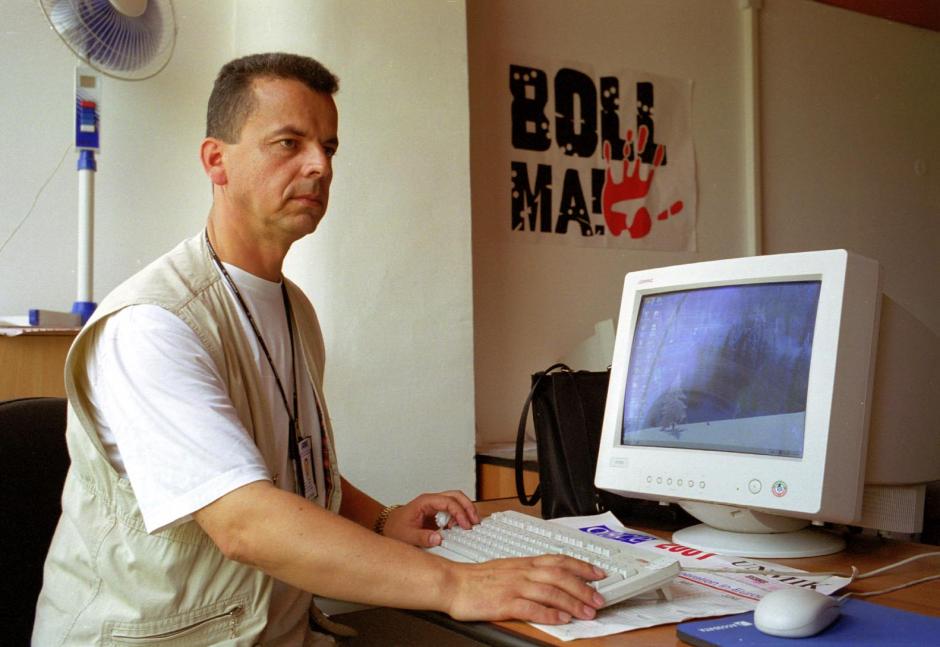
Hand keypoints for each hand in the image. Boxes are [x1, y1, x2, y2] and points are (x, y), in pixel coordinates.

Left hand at [382, 490, 478, 547]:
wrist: (389, 527)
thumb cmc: (395, 528)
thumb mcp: (406, 536)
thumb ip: (421, 537)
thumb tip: (438, 538)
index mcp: (424, 502)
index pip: (448, 501)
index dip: (459, 512)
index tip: (465, 525)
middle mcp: (432, 501)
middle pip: (456, 496)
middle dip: (468, 507)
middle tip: (475, 521)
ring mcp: (435, 506)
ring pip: (456, 501)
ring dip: (466, 511)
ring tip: (471, 525)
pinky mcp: (437, 514)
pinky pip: (453, 510)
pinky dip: (460, 517)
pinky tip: (461, 528)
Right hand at [445, 555, 605, 624]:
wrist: (454, 583)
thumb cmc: (478, 578)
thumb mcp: (508, 568)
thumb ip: (530, 573)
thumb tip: (552, 580)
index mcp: (524, 562)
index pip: (559, 560)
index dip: (582, 566)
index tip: (598, 573)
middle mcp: (522, 572)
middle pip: (560, 576)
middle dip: (583, 587)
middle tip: (599, 599)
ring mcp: (514, 586)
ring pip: (550, 592)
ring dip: (572, 602)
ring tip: (587, 612)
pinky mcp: (505, 602)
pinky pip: (531, 608)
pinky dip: (548, 613)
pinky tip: (561, 619)